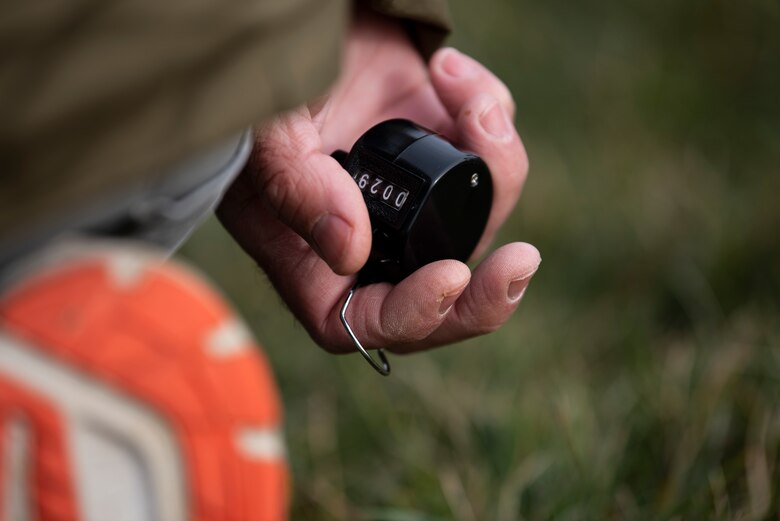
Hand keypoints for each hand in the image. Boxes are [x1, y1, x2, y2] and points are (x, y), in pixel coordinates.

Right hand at [217, 8, 539, 353]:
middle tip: (520, 263)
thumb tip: (348, 252)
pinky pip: (493, 157)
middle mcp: (369, 238)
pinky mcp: (445, 153)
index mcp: (312, 256)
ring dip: (497, 163)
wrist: (308, 22)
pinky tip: (446, 72)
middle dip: (485, 294)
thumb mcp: (270, 136)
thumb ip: (297, 191)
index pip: (361, 320)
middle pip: (436, 300)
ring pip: (481, 222)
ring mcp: (414, 199)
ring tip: (469, 99)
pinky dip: (488, 111)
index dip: (410, 315)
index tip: (448, 277)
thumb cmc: (268, 87)